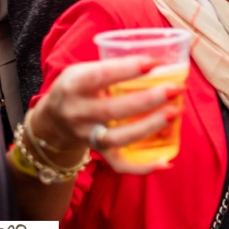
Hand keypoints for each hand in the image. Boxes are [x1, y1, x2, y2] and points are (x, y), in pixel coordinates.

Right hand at [30, 56, 183, 173]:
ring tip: (176, 112)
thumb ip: (113, 67)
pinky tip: (165, 162)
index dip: (128, 69)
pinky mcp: (99, 152)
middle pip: (114, 110)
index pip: (101, 76)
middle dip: (148, 99)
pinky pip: (119, 164)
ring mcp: (88, 135)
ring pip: (119, 138)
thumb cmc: (78, 87)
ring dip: (150, 127)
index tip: (155, 63)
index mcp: (74, 85)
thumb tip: (159, 62)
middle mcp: (79, 113)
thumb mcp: (83, 69)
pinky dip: (142, 167)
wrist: (53, 120)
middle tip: (176, 88)